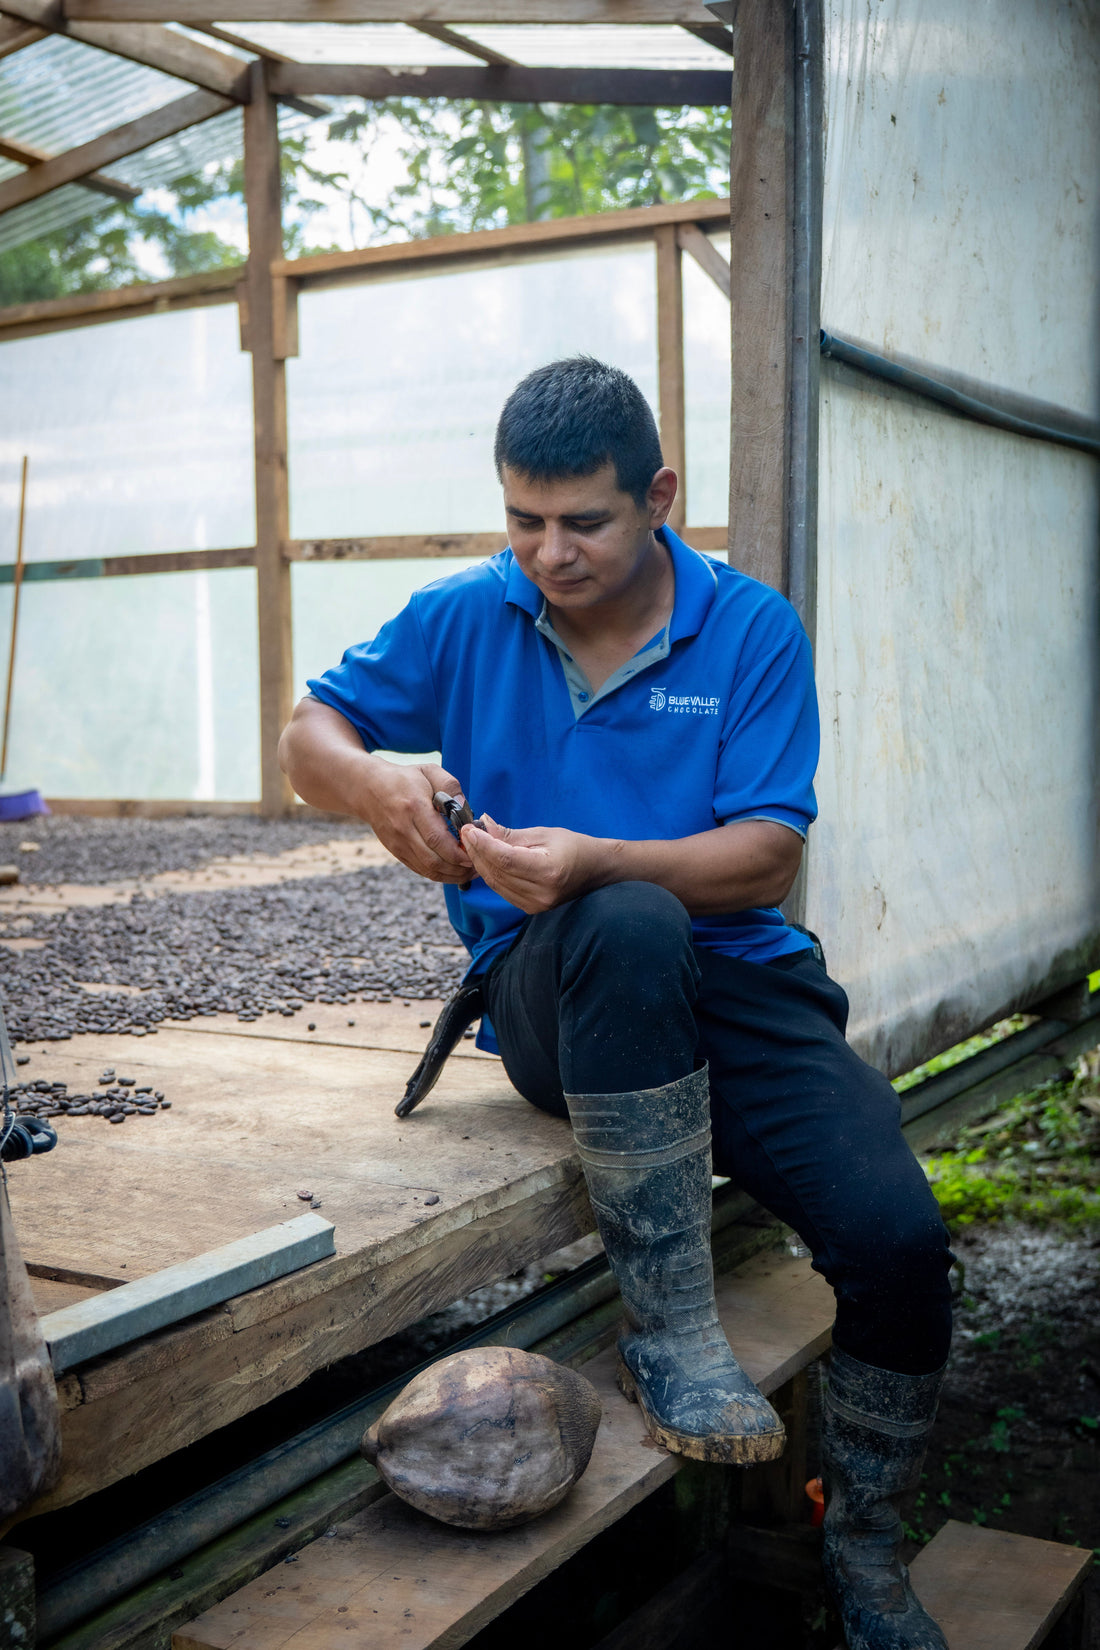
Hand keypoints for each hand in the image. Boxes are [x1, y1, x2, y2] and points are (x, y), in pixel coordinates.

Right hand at [359, 760, 474, 885]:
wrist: (369, 788)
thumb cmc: (405, 779)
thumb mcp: (429, 771)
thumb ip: (451, 786)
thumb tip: (465, 810)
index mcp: (413, 808)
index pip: (437, 839)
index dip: (459, 852)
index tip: (476, 851)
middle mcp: (403, 829)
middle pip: (434, 860)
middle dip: (460, 868)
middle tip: (479, 864)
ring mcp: (398, 844)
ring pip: (428, 869)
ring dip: (452, 875)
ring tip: (470, 871)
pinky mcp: (396, 852)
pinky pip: (421, 870)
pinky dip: (440, 875)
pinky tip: (455, 871)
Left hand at [459, 815, 608, 912]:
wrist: (596, 871)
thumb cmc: (574, 847)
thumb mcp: (544, 834)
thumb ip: (510, 834)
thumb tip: (482, 825)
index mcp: (548, 872)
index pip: (505, 859)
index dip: (483, 844)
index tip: (469, 829)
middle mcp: (541, 893)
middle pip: (497, 872)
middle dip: (477, 851)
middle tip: (466, 832)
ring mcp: (536, 905)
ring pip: (495, 883)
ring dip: (480, 862)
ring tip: (472, 842)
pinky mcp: (531, 909)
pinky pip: (502, 890)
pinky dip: (490, 873)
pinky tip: (484, 858)